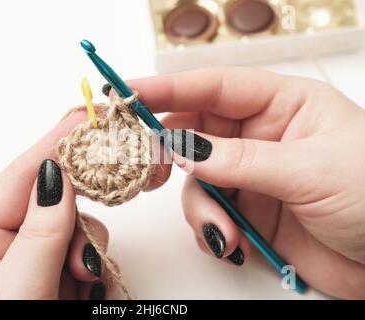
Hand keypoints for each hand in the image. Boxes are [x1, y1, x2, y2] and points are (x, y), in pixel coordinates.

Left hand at [0, 110, 169, 299]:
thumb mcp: (13, 297)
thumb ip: (38, 236)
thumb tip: (57, 177)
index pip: (18, 179)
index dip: (52, 145)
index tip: (85, 117)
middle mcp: (5, 251)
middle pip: (55, 204)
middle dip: (79, 219)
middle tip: (84, 244)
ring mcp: (36, 268)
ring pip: (79, 233)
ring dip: (89, 255)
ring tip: (79, 289)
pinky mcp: (60, 284)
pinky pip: (88, 260)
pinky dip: (96, 274)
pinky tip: (86, 294)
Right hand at [129, 67, 364, 298]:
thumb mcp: (309, 171)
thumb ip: (239, 161)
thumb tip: (181, 149)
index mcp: (284, 105)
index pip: (215, 87)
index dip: (168, 87)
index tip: (127, 93)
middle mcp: (261, 136)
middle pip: (194, 133)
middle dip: (169, 153)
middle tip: (147, 169)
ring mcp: (251, 175)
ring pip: (197, 181)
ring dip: (201, 209)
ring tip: (224, 233)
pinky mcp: (248, 211)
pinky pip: (209, 214)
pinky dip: (211, 230)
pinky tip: (233, 244)